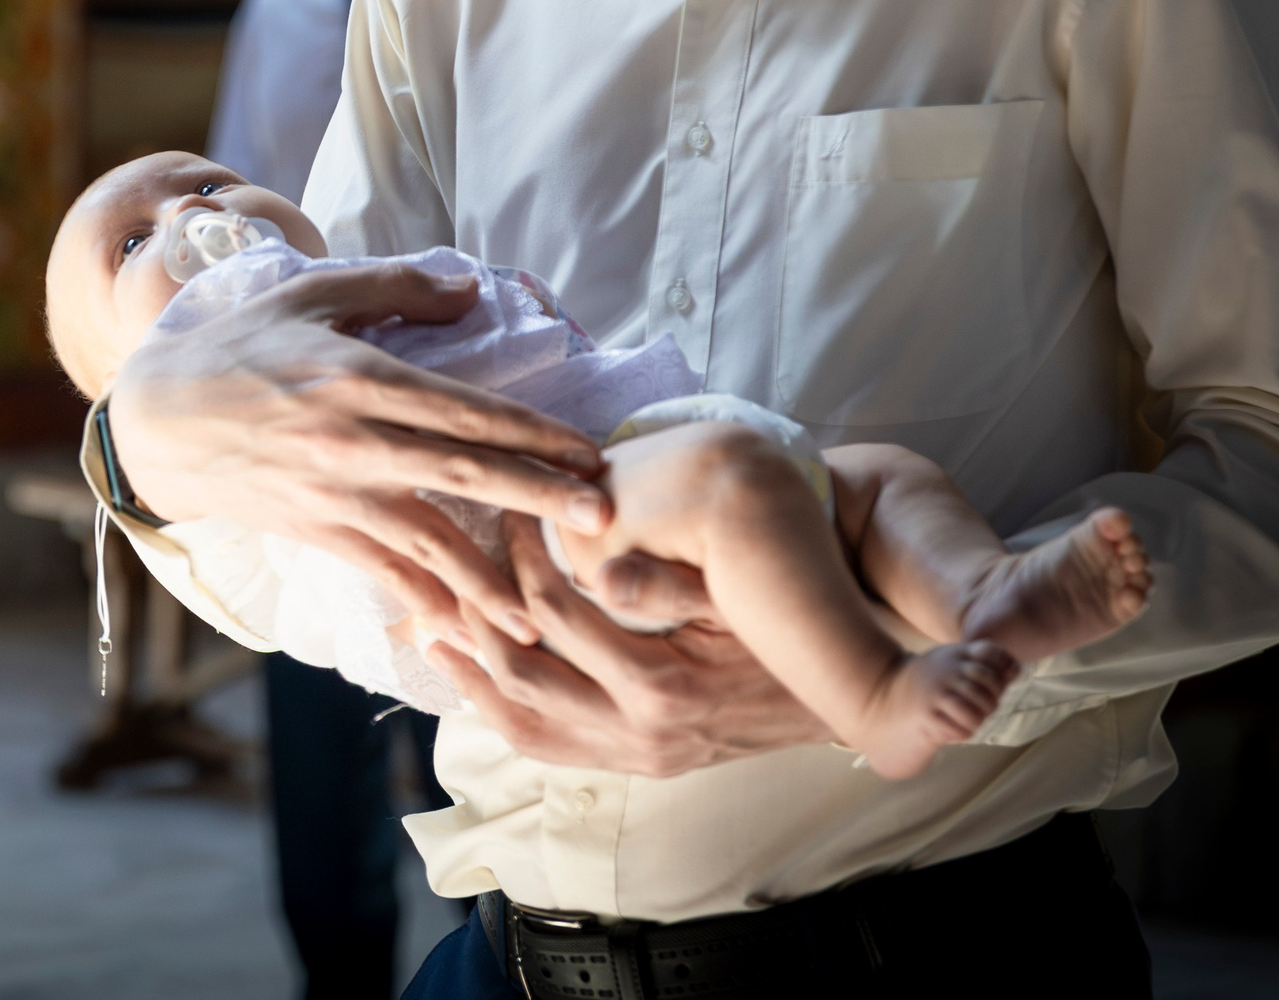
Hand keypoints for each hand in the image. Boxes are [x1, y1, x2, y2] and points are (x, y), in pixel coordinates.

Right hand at [111, 262, 609, 641]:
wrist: (158, 419)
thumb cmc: (239, 345)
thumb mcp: (311, 292)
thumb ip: (395, 286)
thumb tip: (474, 291)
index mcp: (358, 375)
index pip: (464, 409)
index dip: (533, 432)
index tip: (589, 452)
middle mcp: (352, 440)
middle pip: (465, 473)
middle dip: (540, 499)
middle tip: (604, 519)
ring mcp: (334, 493)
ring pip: (431, 539)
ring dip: (494, 576)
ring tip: (551, 604)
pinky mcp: (316, 532)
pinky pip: (385, 574)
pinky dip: (430, 604)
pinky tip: (472, 632)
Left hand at [427, 515, 830, 774]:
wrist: (845, 697)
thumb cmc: (787, 629)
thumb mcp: (739, 598)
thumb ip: (669, 584)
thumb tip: (597, 563)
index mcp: (662, 686)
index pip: (555, 615)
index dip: (519, 558)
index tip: (509, 512)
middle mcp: (639, 734)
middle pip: (521, 671)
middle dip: (478, 609)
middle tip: (456, 556)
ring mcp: (633, 756)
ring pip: (520, 720)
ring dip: (471, 670)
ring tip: (433, 618)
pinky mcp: (633, 765)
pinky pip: (545, 746)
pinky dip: (498, 709)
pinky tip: (470, 672)